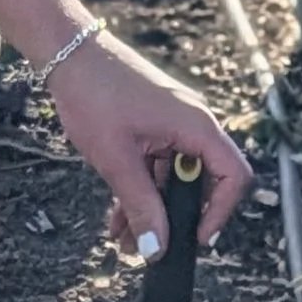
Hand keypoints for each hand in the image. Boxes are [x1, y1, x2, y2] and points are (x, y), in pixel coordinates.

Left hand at [48, 33, 253, 254]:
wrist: (68, 54)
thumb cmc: (95, 94)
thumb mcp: (117, 158)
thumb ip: (140, 204)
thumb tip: (156, 248)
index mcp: (196, 125)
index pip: (233, 175)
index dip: (220, 211)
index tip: (194, 238)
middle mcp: (192, 124)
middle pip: (202, 182)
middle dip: (177, 219)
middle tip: (152, 248)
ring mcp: (172, 124)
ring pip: (173, 179)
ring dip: (152, 210)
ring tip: (126, 244)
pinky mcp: (153, 126)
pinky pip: (156, 167)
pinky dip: (140, 192)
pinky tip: (118, 220)